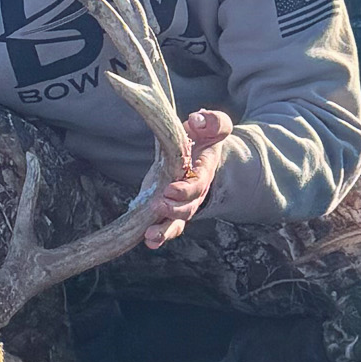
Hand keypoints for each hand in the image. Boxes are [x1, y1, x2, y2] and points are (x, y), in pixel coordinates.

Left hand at [144, 109, 230, 247]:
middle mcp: (194, 193)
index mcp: (204, 172)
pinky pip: (166, 226)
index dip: (185, 190)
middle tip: (158, 206)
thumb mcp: (213, 124)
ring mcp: (181, 204)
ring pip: (176, 223)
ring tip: (150, 237)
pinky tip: (147, 241)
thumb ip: (212, 121)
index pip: (197, 185)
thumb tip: (197, 120)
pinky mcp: (167, 208)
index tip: (170, 190)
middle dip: (173, 211)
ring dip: (164, 231)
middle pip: (187, 209)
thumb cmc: (205, 136)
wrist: (201, 151)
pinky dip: (157, 236)